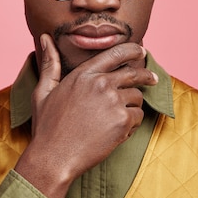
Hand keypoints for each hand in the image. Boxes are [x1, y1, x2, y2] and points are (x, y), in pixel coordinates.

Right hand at [14, 33, 158, 197]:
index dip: (133, 50)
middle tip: (153, 79)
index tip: (142, 51)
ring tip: (118, 119)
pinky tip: (116, 132)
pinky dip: (132, 125)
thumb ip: (50, 63)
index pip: (116, 53)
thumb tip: (45, 38)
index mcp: (84, 74)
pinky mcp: (122, 122)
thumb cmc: (47, 127)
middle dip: (147, 76)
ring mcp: (113, 102)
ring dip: (133, 106)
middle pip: (134, 73)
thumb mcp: (44, 91)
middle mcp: (101, 84)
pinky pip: (138, 117)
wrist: (54, 158)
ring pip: (137, 97)